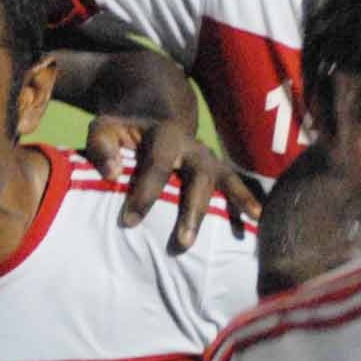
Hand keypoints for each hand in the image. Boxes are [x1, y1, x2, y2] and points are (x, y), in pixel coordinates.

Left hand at [85, 116, 261, 251]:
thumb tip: (112, 174)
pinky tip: (258, 218)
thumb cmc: (123, 133)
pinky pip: (236, 185)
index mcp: (165, 135)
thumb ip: (101, 147)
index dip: (144, 194)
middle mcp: (193, 146)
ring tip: (250, 222)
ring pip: (225, 180)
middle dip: (191, 211)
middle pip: (198, 177)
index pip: (156, 165)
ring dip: (235, 201)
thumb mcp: (104, 130)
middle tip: (183, 243)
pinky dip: (248, 199)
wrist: (150, 117)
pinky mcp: (217, 171)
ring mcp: (209, 159)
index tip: (128, 222)